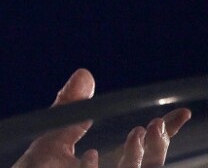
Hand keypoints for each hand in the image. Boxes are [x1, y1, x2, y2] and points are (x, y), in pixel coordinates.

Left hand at [13, 69, 190, 167]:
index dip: (165, 135)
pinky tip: (91, 157)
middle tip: (155, 124)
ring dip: (138, 159)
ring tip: (137, 132)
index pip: (147, 157)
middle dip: (156, 149)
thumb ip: (71, 111)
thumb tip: (86, 73)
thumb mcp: (52, 143)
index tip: (181, 112)